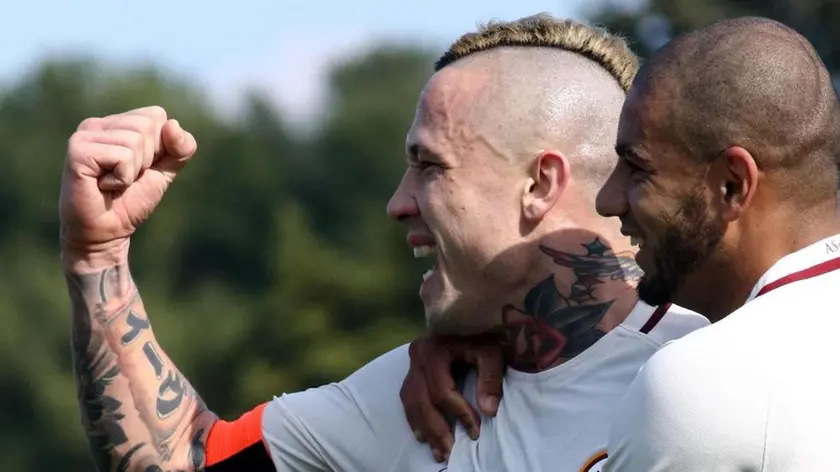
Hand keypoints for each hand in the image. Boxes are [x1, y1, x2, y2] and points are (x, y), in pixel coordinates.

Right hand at [59, 106, 196, 266]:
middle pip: (147, 126)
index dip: (160, 147)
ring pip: (135, 141)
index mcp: (116, 124)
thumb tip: (173, 124)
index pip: (156, 115)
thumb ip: (179, 149)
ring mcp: (84, 136)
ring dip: (132, 172)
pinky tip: (103, 186)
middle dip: (147, 159)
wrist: (106, 233)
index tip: (139, 168)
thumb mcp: (163, 171)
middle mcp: (97, 124)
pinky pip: (122, 156)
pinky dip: (122, 178)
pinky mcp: (77, 150)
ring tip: (112, 183)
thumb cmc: (131, 201)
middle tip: (124, 178)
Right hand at [400, 335, 504, 462]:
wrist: (469, 315)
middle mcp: (416, 356)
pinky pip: (407, 399)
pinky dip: (415, 419)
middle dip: (436, 430)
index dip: (459, 413)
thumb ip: (490, 378)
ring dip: (424, 429)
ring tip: (437, 451)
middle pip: (421, 401)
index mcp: (433, 349)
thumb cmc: (482, 334)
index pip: (442, 391)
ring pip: (411, 403)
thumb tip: (488, 411)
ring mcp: (411, 364)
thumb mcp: (491, 351)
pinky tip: (422, 435)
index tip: (475, 432)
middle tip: (450, 452)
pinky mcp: (411, 371)